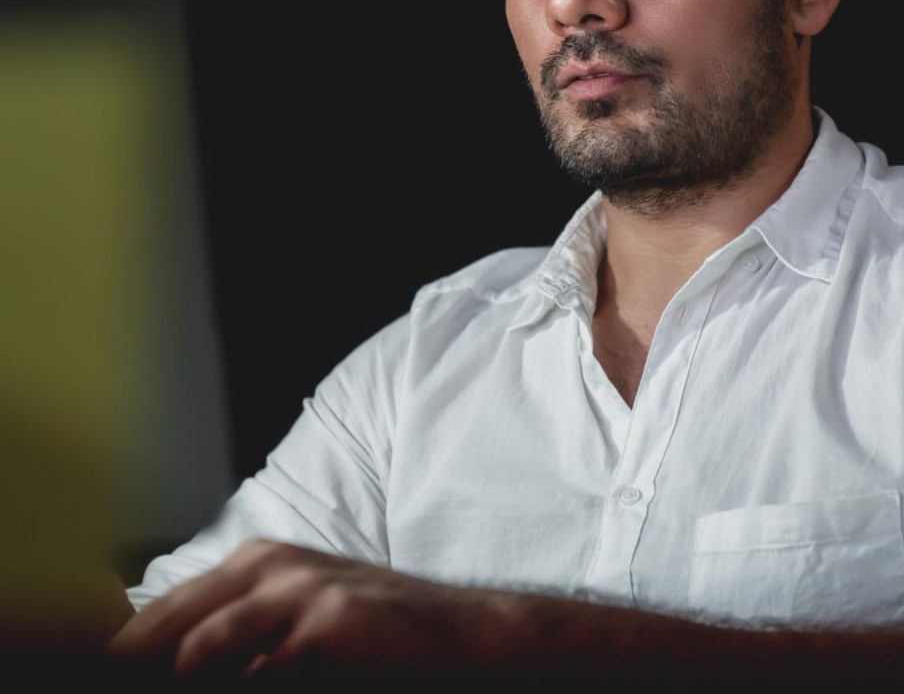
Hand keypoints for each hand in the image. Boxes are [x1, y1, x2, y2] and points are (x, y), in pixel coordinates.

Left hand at [108, 539, 506, 678]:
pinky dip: (245, 686)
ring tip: (169, 687)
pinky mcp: (327, 625)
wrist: (461, 635)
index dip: (125, 654)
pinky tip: (253, 684)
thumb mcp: (302, 611)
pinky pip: (259, 673)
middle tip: (109, 685)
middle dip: (135, 663)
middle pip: (165, 624)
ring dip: (183, 674)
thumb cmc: (376, 630)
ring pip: (201, 646)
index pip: (160, 612)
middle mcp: (270, 566)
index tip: (102, 678)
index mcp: (256, 562)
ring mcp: (300, 592)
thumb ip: (238, 630)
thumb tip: (173, 664)